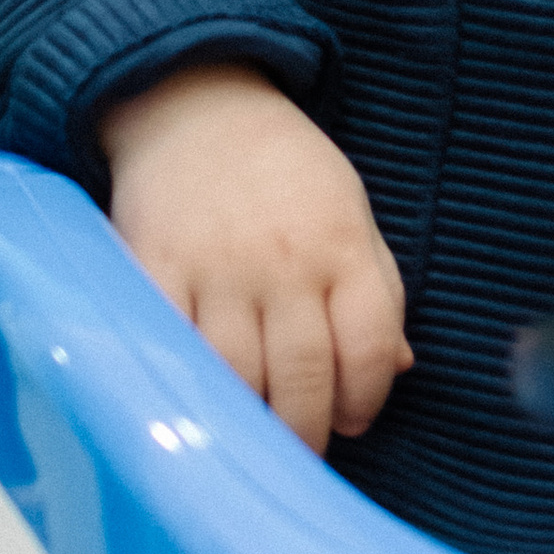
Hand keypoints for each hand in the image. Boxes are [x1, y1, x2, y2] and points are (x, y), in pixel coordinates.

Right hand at [96, 63, 410, 450]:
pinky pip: (170, 347)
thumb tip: (400, 368)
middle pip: (304, 376)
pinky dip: (187, 385)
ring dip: (250, 423)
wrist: (195, 105)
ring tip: (253, 435)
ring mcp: (215, 267)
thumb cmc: (284, 170)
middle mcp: (283, 261)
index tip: (355, 419)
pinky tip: (199, 401)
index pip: (370, 346)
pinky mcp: (153, 269)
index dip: (367, 398)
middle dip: (309, 431)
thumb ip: (377, 291)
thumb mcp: (350, 213)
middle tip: (302, 448)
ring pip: (238, 377)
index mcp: (342, 245)